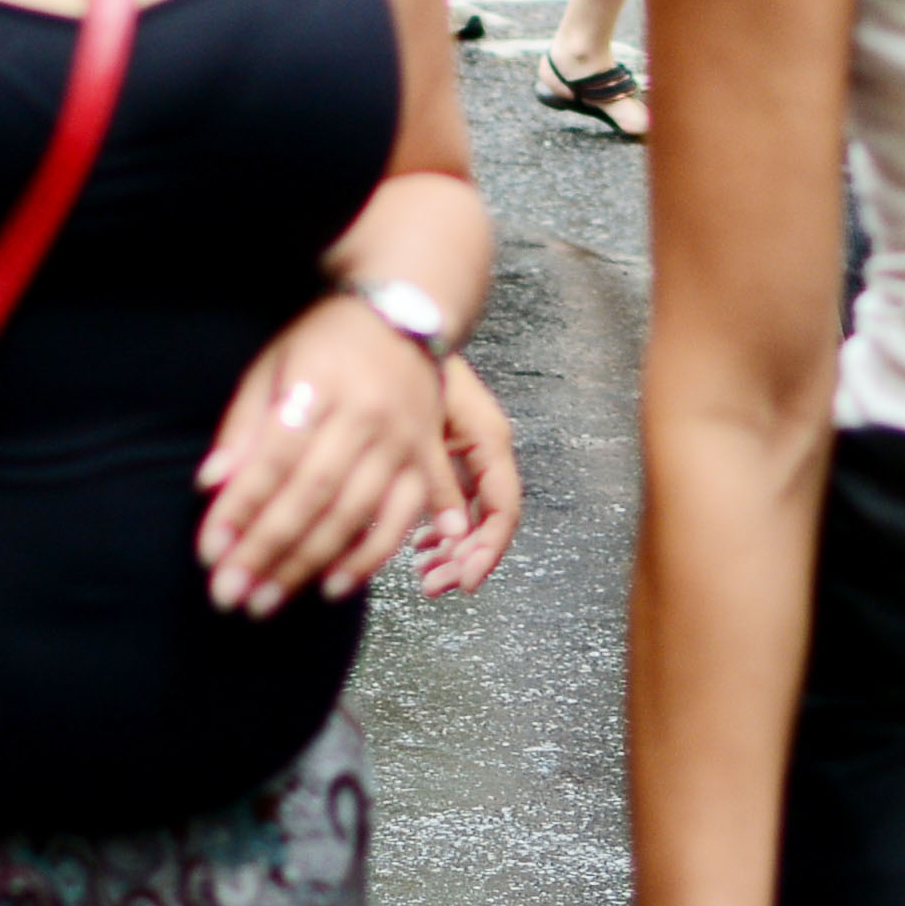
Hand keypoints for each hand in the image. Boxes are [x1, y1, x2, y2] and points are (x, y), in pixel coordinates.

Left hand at [197, 294, 446, 615]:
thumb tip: (210, 485)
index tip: (210, 550)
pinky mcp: (425, 458)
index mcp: (320, 382)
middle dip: (268, 549)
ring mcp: (402, 439)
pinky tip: (333, 587)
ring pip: (354, 514)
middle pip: (313, 493)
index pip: (275, 456)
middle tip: (230, 594)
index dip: (242, 506)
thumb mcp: (273, 365)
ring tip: (266, 600)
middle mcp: (366, 413)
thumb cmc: (325, 342)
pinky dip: (370, 557)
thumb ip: (244, 426)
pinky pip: (401, 518)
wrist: (403, 313)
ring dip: (307, 564)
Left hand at [405, 352, 527, 593]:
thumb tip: (443, 532)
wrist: (401, 321)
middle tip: (432, 584)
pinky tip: (416, 546)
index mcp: (489, 440)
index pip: (503, 509)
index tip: (463, 582)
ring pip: (470, 517)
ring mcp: (468, 454)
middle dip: (465, 559)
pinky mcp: (448, 454)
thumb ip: (436, 476)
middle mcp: (485, 450)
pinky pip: (454, 504)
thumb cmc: (413, 365)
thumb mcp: (425, 420)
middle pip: (489, 521)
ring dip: (451, 551)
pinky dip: (440, 530)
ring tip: (423, 573)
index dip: (487, 551)